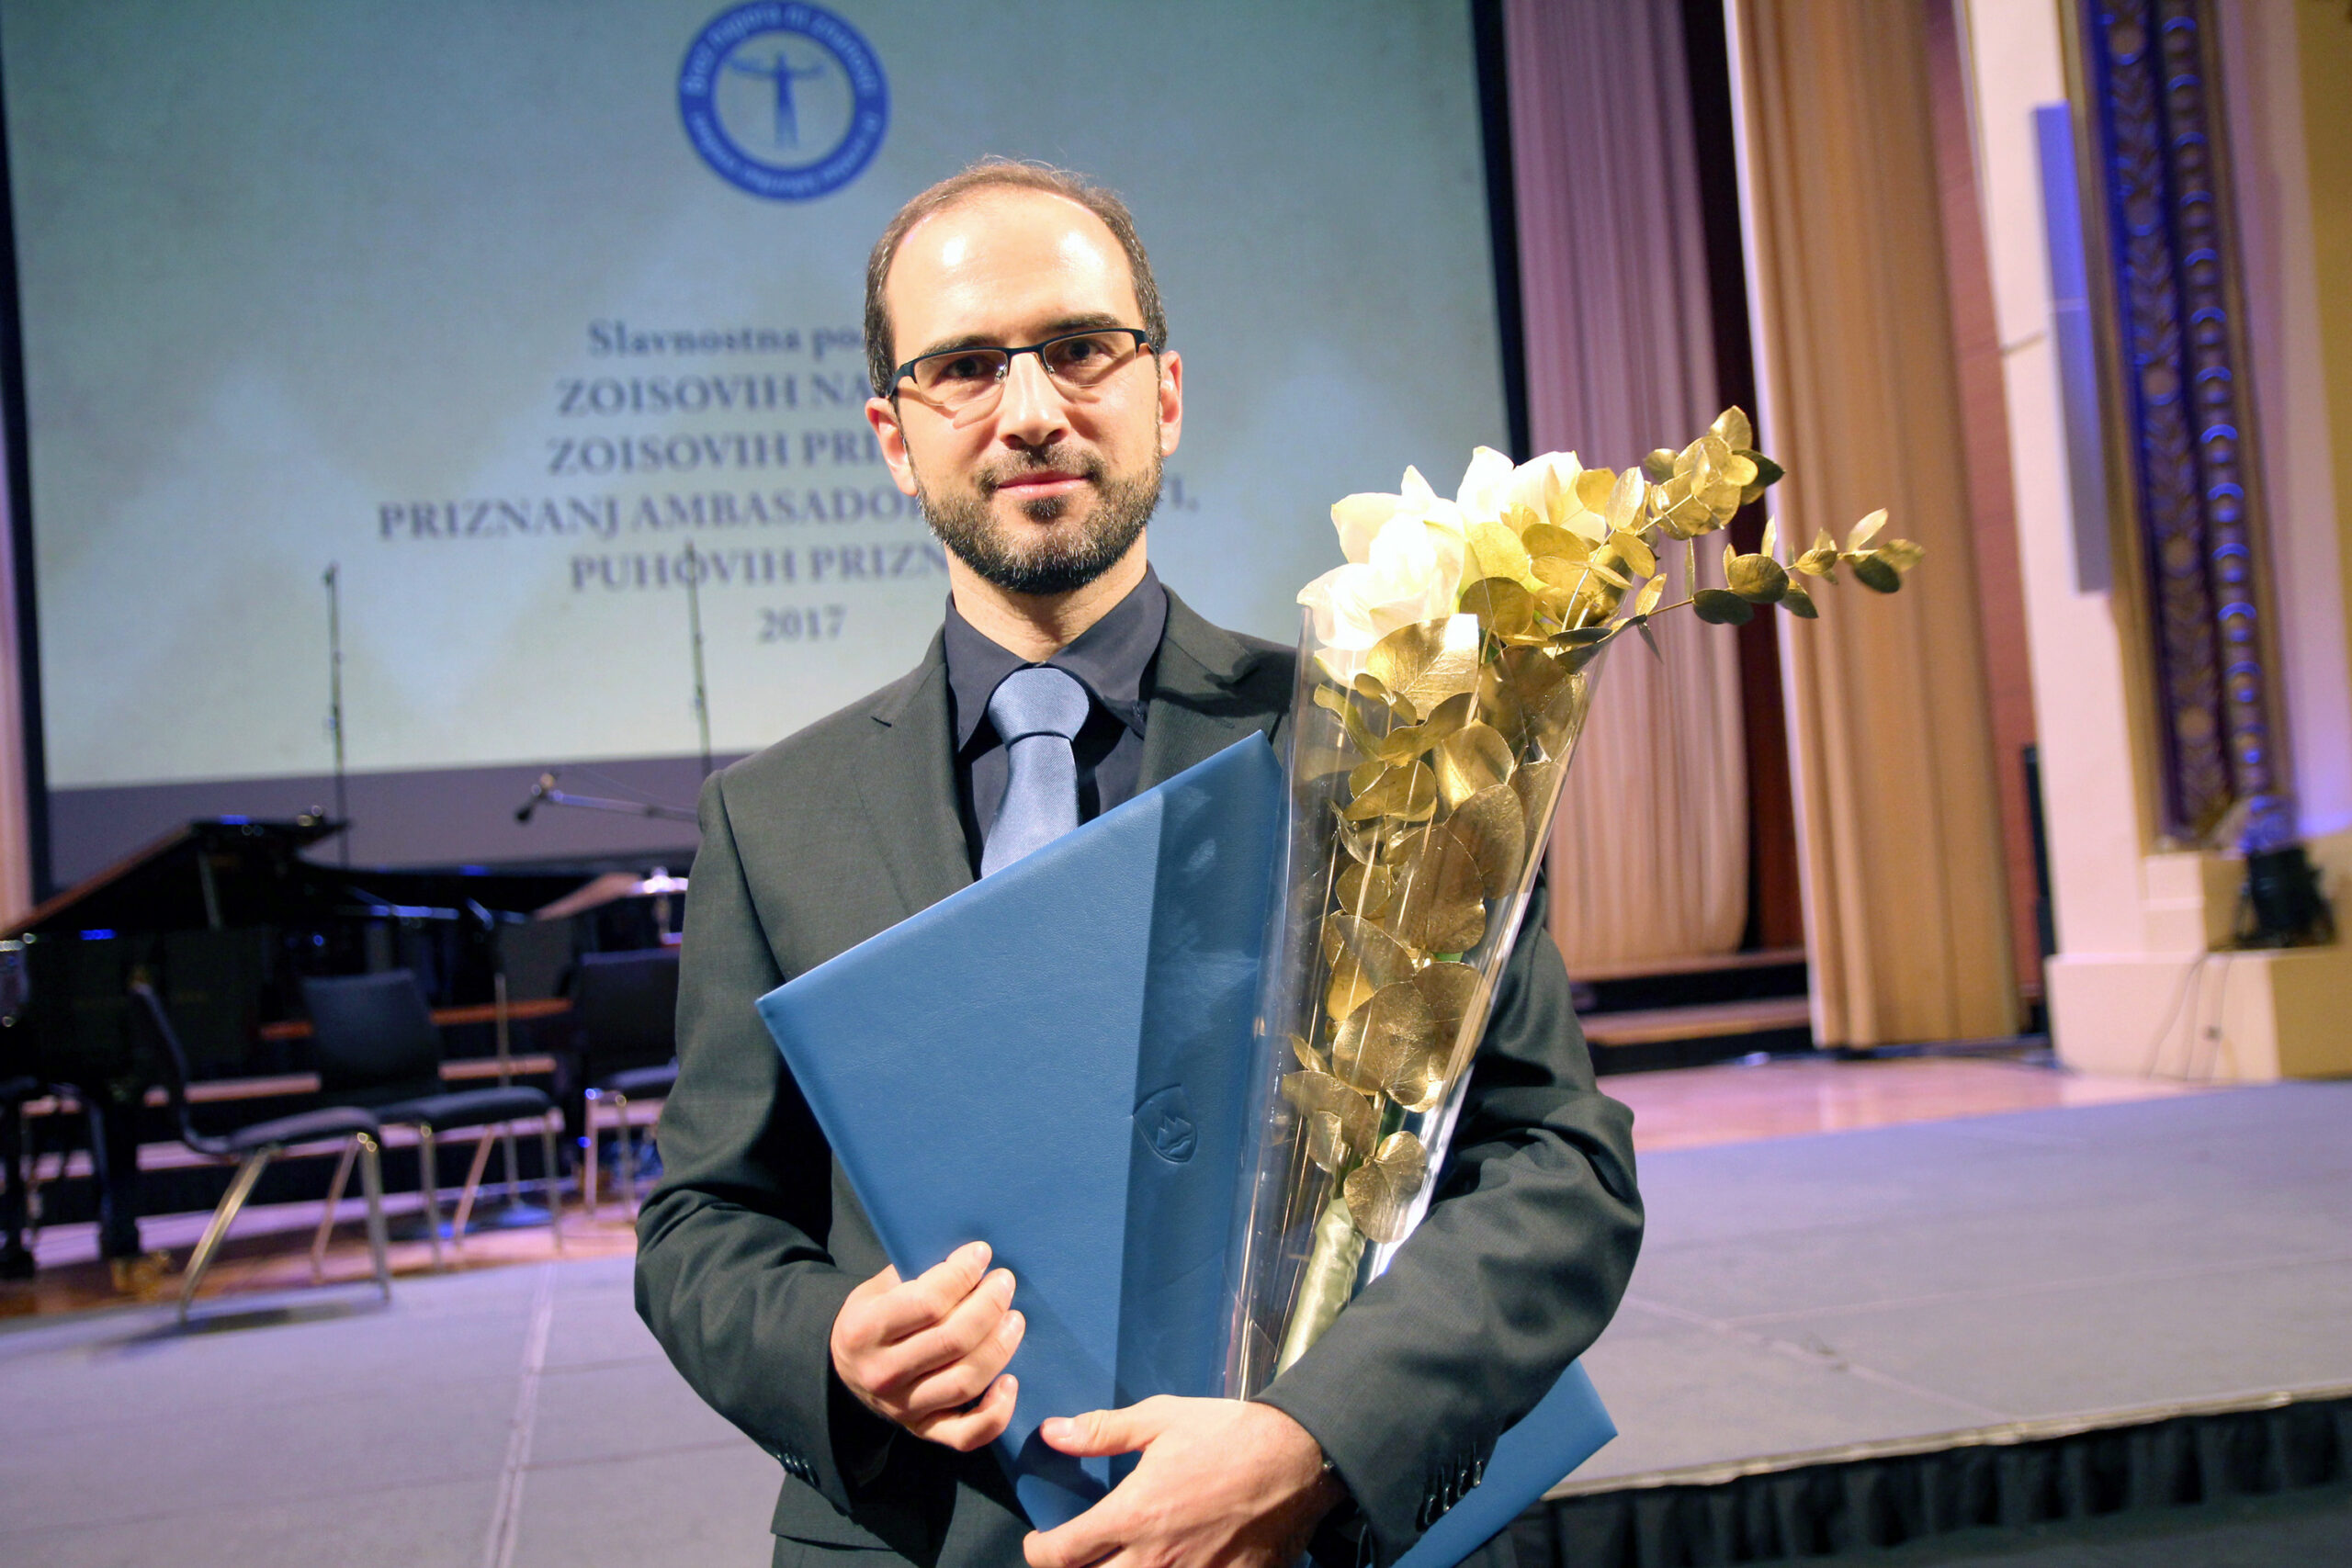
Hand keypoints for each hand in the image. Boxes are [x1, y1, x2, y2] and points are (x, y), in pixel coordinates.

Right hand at [830, 1240, 1023, 1450]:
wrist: (844, 1371)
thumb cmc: (871, 1319)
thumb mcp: (877, 1289)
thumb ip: (916, 1274)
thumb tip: (971, 1259)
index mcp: (866, 1330)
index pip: (927, 1302)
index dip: (962, 1274)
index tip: (982, 1253)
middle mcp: (883, 1373)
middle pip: (953, 1340)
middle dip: (989, 1305)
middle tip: (1004, 1282)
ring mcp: (904, 1407)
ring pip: (965, 1381)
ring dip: (1000, 1347)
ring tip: (1014, 1319)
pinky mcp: (923, 1430)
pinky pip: (966, 1435)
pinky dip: (995, 1414)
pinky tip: (1011, 1382)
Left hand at [1024, 1396, 1342, 1567]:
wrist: (1297, 1459)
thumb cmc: (1229, 1435)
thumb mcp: (1161, 1419)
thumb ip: (1102, 1431)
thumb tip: (1053, 1433)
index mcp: (1133, 1515)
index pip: (1062, 1553)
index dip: (1039, 1551)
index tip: (1038, 1542)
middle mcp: (1155, 1558)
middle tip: (1076, 1555)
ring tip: (1115, 1560)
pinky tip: (1169, 1564)